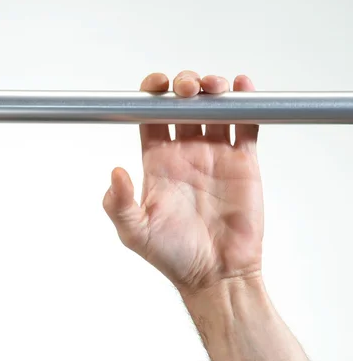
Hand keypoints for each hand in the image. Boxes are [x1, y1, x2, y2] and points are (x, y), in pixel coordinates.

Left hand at [103, 71, 262, 292]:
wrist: (216, 275)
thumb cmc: (173, 257)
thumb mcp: (135, 233)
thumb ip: (118, 203)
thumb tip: (114, 171)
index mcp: (157, 163)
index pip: (151, 117)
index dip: (151, 94)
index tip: (156, 85)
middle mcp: (185, 154)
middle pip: (183, 104)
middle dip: (184, 85)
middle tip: (188, 89)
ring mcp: (215, 155)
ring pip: (214, 108)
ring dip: (214, 89)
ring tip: (214, 88)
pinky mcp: (243, 162)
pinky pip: (246, 124)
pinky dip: (246, 102)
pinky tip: (242, 88)